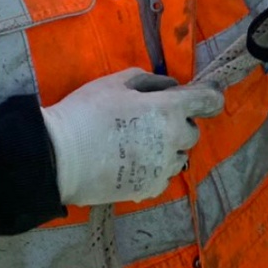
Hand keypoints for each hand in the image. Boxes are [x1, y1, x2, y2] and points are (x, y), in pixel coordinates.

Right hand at [40, 69, 225, 206]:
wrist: (58, 157)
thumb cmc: (85, 113)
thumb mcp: (114, 84)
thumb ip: (147, 80)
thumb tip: (169, 86)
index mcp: (169, 109)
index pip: (209, 101)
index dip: (208, 98)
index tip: (200, 99)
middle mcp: (174, 138)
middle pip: (192, 132)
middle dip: (177, 126)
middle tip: (150, 124)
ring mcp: (164, 165)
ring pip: (180, 156)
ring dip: (168, 150)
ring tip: (139, 147)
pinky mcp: (151, 186)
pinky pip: (164, 175)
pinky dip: (155, 169)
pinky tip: (132, 164)